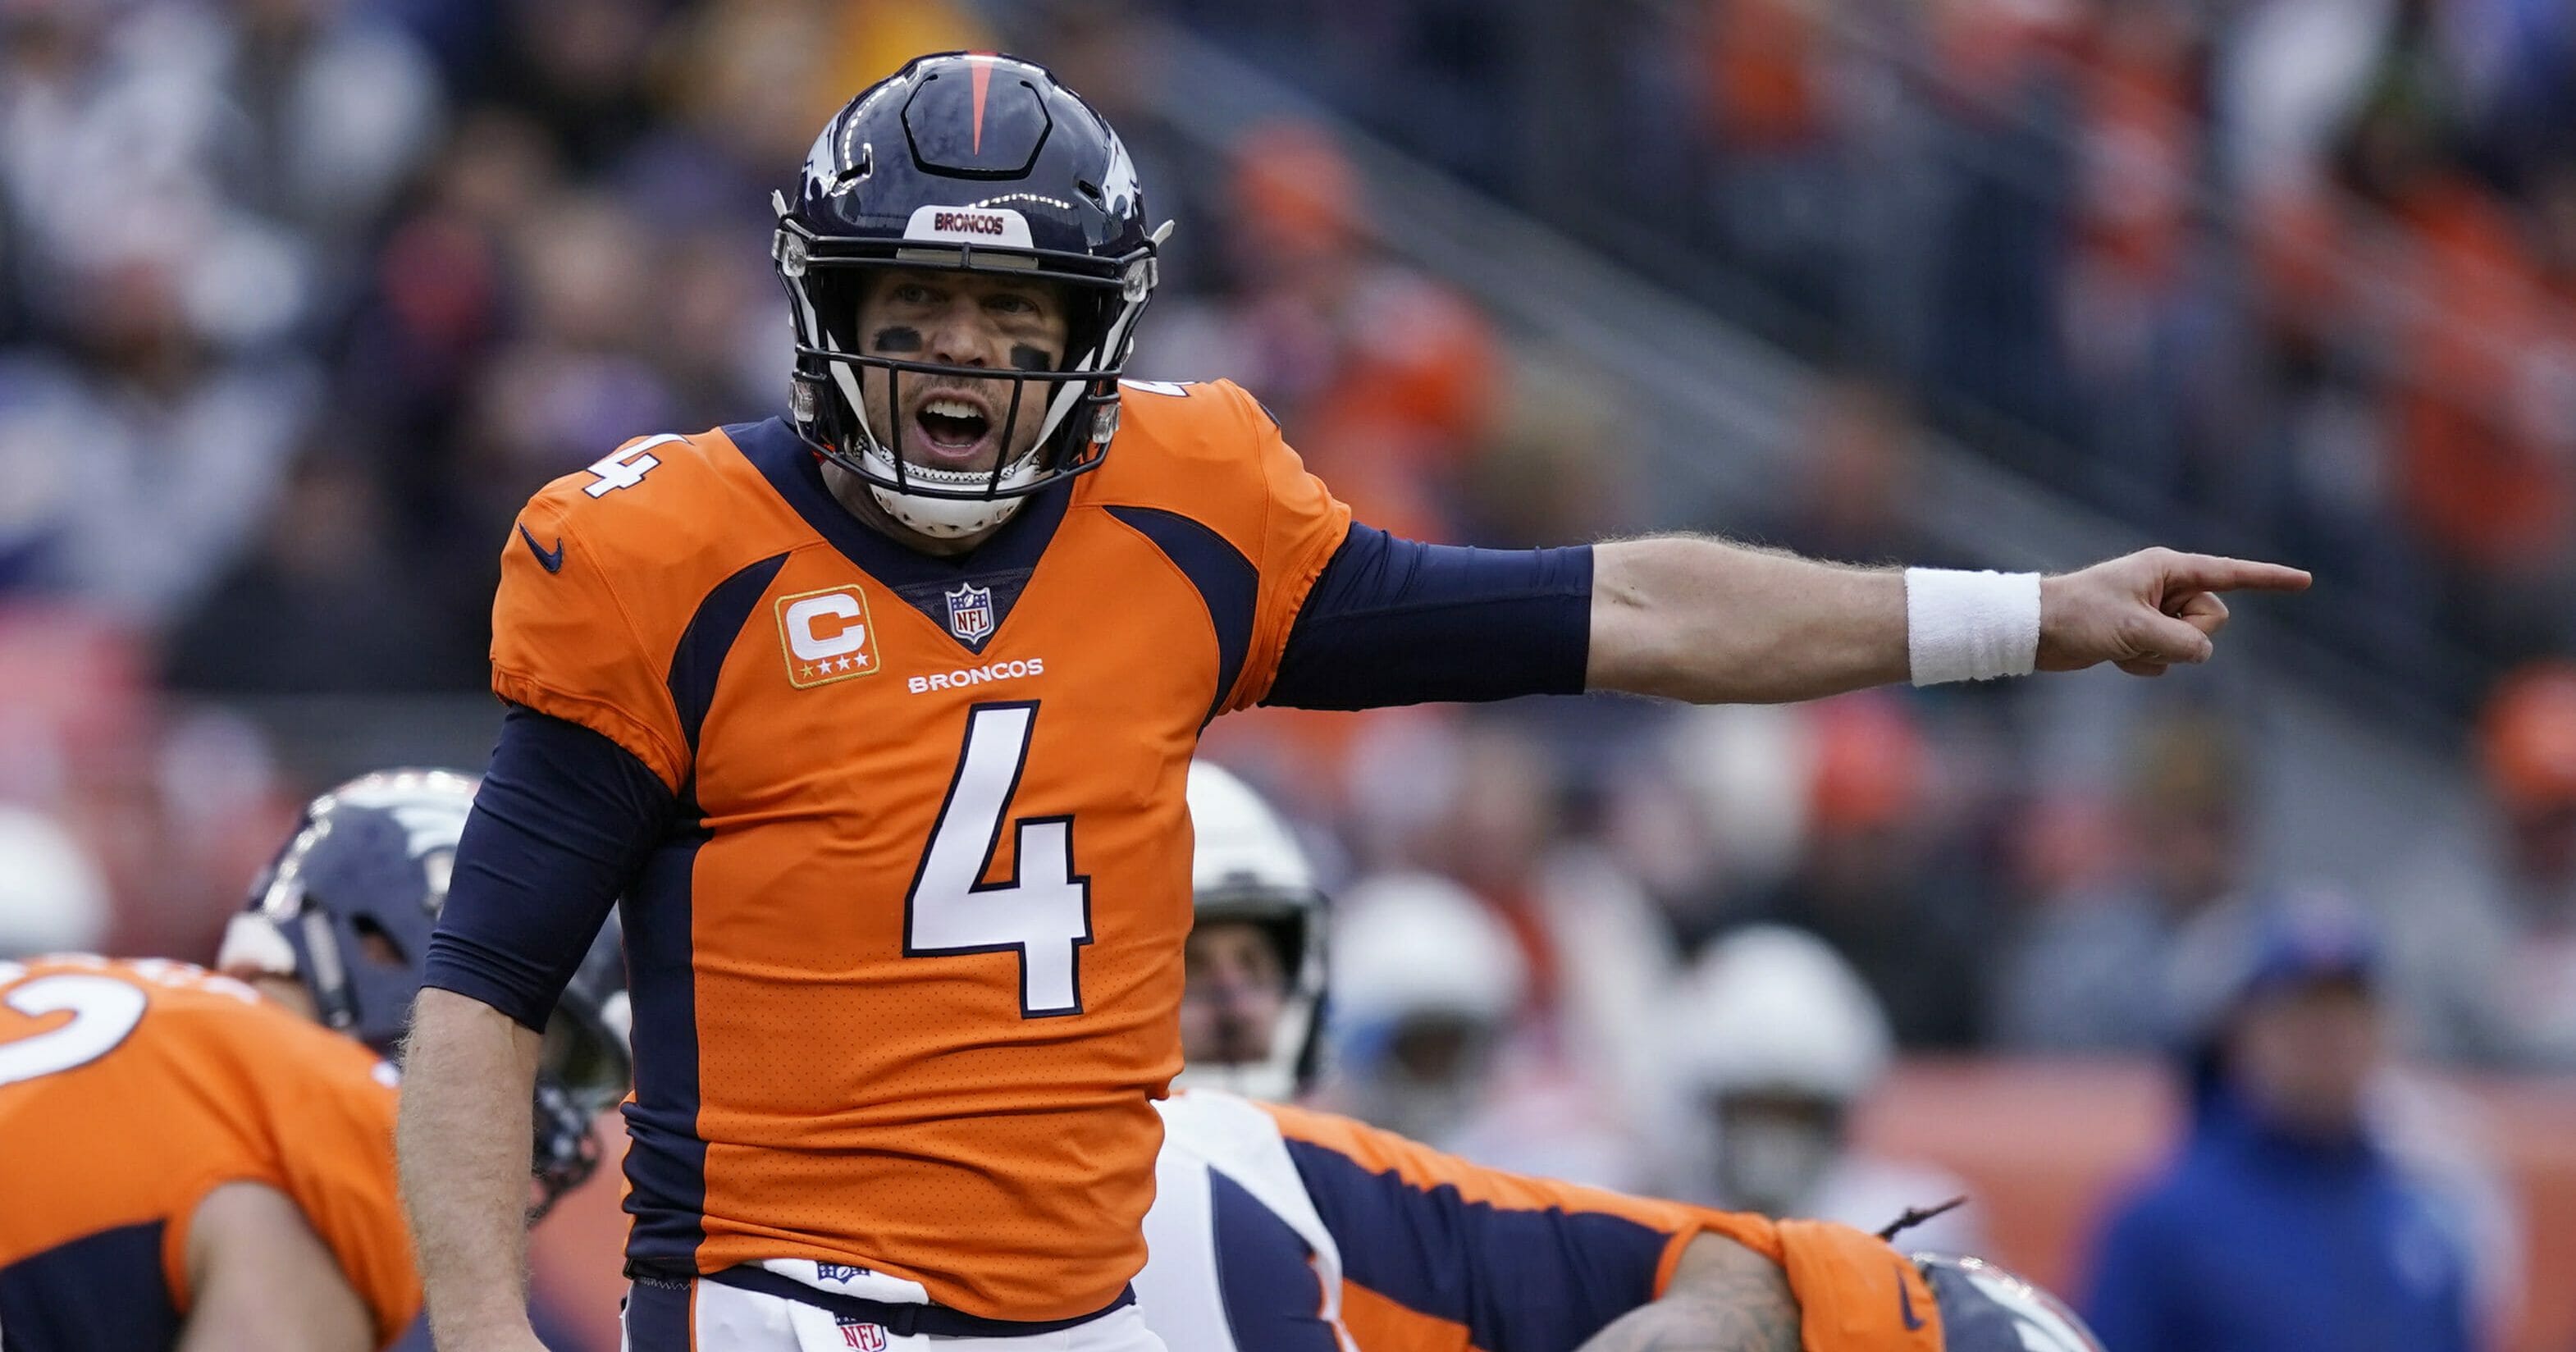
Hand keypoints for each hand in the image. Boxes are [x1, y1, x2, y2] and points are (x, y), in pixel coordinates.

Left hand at [2038, 548, 2310, 676]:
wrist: (2034, 630)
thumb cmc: (2079, 616)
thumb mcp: (2135, 630)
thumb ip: (2182, 642)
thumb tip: (2204, 653)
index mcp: (2168, 569)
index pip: (2230, 573)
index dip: (2269, 579)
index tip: (2305, 581)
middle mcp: (2166, 588)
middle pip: (2213, 620)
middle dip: (2185, 636)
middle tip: (2141, 633)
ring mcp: (2155, 614)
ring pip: (2191, 645)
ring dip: (2160, 654)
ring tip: (2121, 644)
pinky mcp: (2142, 637)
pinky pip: (2167, 660)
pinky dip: (2144, 664)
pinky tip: (2113, 656)